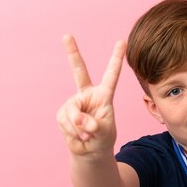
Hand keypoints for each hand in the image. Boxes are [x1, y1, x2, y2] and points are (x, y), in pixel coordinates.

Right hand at [56, 35, 125, 155]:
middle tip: (66, 35)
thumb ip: (92, 125)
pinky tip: (78, 135)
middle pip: (79, 71)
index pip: (111, 75)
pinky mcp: (63, 113)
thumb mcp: (103, 133)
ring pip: (72, 111)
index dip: (116, 59)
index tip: (123, 42)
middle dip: (72, 53)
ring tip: (87, 135)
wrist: (89, 151)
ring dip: (79, 127)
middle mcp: (87, 95)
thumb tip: (77, 120)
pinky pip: (65, 121)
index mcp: (104, 95)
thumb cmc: (102, 139)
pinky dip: (72, 131)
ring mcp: (74, 103)